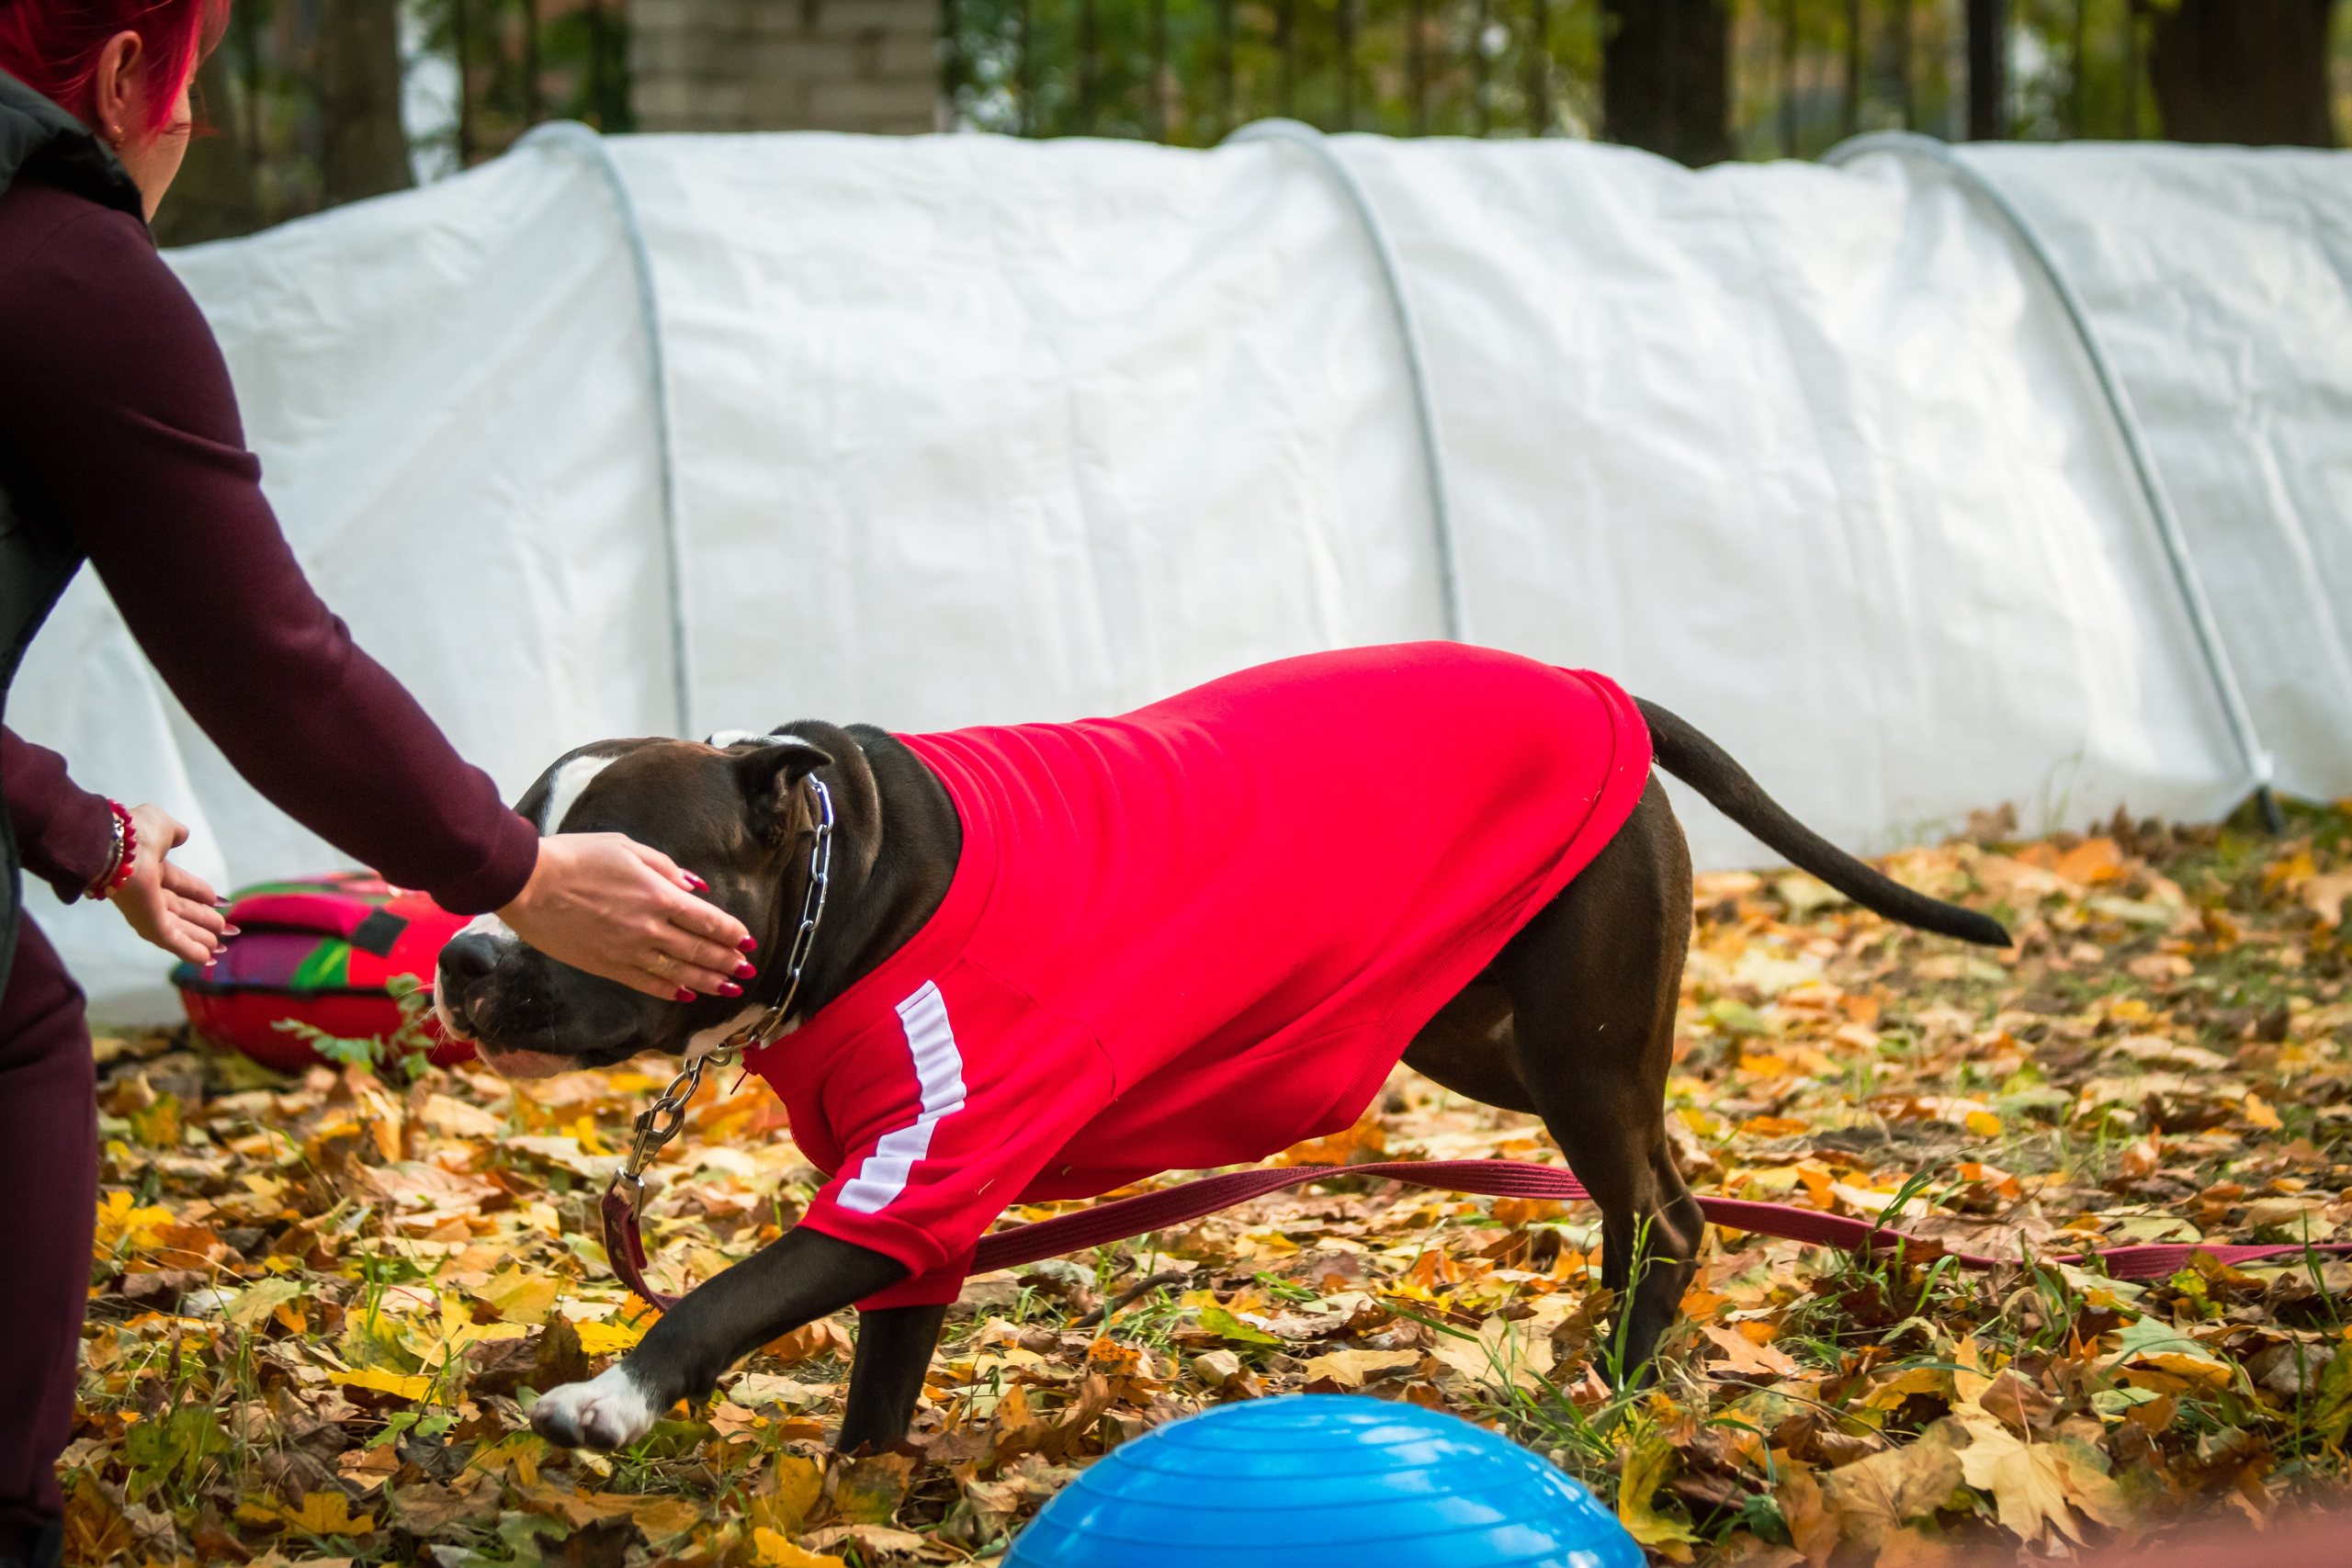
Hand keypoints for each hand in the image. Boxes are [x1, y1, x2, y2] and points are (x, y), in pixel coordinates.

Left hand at [106, 803, 228, 965]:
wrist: (115, 848)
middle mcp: (149, 893)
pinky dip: (190, 950)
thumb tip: (183, 835)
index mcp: (152, 870)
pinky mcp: (149, 926)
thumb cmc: (135, 834)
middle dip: (205, 920)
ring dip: (201, 939)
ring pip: (180, 929)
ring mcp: (148, 911)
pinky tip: (207, 959)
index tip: (222, 903)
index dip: (202, 895)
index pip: (182, 886)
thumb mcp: (161, 825)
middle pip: (183, 911)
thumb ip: (173, 833)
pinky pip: (174, 941)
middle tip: (228, 930)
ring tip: (222, 948)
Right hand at [497, 833, 752, 1000]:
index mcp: (658, 895)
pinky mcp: (606, 966)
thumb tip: (696, 888)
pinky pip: (646, 983)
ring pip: (679, 972)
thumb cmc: (577, 856)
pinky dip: (669, 990)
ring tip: (730, 989)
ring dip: (708, 981)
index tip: (747, 940)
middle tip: (746, 970)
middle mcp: (649, 928)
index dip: (731, 932)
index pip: (707, 920)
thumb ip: (666, 868)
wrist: (529, 883)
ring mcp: (628, 951)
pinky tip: (686, 995)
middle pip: (699, 950)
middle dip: (727, 961)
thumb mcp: (627, 848)